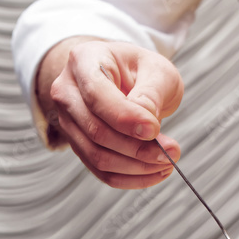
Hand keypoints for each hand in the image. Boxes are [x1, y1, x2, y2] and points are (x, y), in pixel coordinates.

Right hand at [39, 38, 183, 188]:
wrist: (127, 78)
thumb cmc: (142, 70)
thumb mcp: (156, 70)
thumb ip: (151, 93)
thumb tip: (145, 127)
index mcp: (84, 61)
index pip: (97, 96)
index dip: (126, 118)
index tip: (155, 130)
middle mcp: (67, 92)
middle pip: (96, 131)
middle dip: (138, 148)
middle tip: (171, 152)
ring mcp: (68, 121)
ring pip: (98, 156)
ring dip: (137, 167)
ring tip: (167, 162)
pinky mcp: (78, 145)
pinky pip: (101, 171)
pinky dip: (130, 178)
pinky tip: (155, 173)